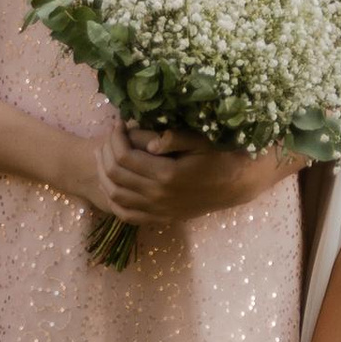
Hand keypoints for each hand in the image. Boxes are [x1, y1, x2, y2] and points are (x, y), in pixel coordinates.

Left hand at [94, 121, 294, 225]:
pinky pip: (127, 215)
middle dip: (107, 151)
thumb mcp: (200, 142)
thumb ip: (174, 139)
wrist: (236, 185)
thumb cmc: (219, 156)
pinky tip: (112, 184)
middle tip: (111, 136)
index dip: (116, 138)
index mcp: (167, 175)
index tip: (118, 123)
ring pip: (116, 196)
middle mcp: (159, 196)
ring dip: (104, 174)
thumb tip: (148, 143)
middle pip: (116, 175)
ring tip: (106, 155)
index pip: (124, 157)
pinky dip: (113, 200)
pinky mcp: (161, 217)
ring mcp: (159, 210)